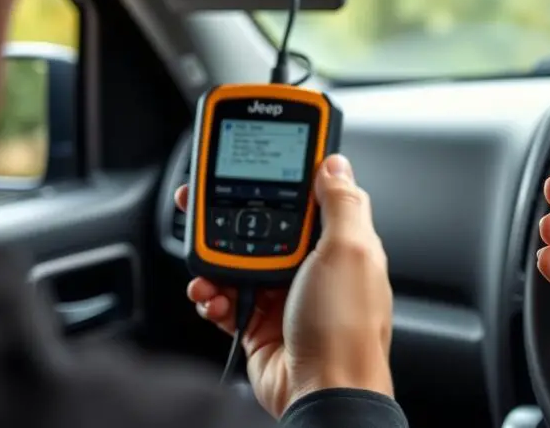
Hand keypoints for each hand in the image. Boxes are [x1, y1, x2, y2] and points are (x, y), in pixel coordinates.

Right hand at [178, 154, 393, 417]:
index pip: (309, 194)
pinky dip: (211, 298)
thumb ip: (341, 204)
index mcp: (339, 242)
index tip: (253, 158)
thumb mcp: (351, 250)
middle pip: (263, 224)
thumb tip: (334, 162)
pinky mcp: (260, 322)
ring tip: (206, 270)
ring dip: (215, 264)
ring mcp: (285, 294)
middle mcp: (312, 265)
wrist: (325, 391)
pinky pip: (226, 298)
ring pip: (238, 260)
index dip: (283, 175)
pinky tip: (210, 298)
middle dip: (230, 215)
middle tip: (198, 206)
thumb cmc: (346, 327)